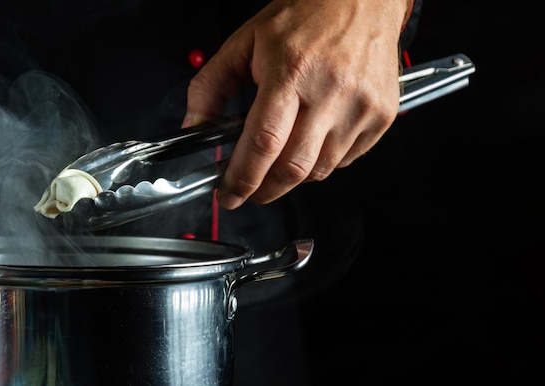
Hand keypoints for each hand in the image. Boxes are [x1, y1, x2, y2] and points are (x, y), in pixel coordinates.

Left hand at [182, 0, 411, 209]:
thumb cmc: (306, 15)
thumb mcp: (246, 40)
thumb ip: (211, 85)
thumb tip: (194, 127)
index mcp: (291, 70)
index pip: (263, 142)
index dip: (242, 177)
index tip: (228, 193)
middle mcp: (331, 91)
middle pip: (293, 168)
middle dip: (263, 190)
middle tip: (248, 190)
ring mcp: (361, 106)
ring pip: (320, 170)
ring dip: (292, 176)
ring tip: (279, 159)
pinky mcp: (382, 116)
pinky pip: (345, 161)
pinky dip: (321, 162)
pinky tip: (311, 141)